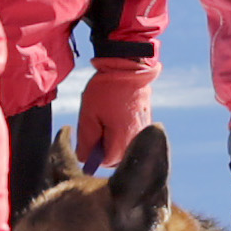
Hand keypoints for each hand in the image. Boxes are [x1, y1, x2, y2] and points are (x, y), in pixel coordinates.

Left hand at [77, 48, 155, 166]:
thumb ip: (86, 141)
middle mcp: (135, 143)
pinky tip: (117, 112)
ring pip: (120, 146)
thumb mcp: (88, 115)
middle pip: (112, 157)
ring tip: (108, 114)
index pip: (101, 162)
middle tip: (98, 120)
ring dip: (111, 136)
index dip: (91, 148)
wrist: (130, 68)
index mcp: (120, 144)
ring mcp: (142, 134)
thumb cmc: (106, 90)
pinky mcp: (146, 125)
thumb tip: (84, 158)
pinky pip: (129, 136)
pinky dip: (121, 129)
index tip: (90, 130)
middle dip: (102, 144)